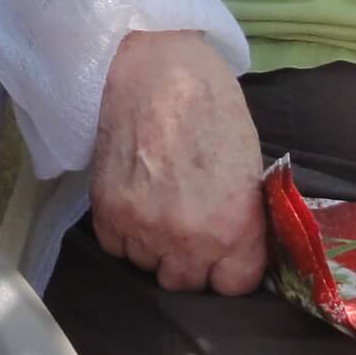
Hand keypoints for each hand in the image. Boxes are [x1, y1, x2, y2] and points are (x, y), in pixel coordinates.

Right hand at [89, 28, 265, 295]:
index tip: (221, 252)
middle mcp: (188, 238)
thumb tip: (234, 251)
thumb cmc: (212, 106)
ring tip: (156, 207)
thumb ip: (241, 219)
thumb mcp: (249, 167)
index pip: (232, 285)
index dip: (227, 268)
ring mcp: (143, 227)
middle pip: (184, 283)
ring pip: (145, 266)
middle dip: (187, 261)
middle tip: (186, 228)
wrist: (156, 68)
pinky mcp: (107, 211)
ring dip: (151, 246)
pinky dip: (122, 232)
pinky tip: (133, 200)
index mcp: (234, 227)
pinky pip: (115, 247)